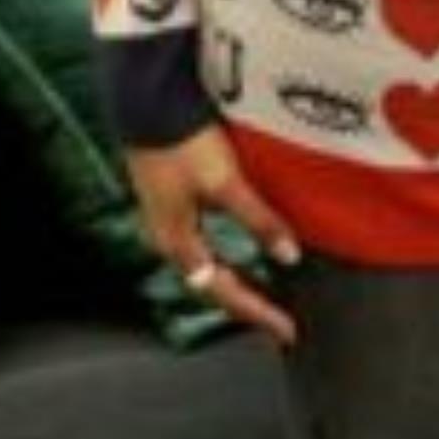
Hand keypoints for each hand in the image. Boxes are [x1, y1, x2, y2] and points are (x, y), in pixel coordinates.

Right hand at [127, 123, 302, 346]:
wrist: (148, 105)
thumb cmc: (183, 144)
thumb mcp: (225, 183)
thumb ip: (257, 219)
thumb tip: (290, 256)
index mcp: (177, 243)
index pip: (223, 292)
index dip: (258, 313)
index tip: (287, 333)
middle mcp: (168, 240)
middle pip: (213, 286)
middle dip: (247, 305)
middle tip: (279, 322)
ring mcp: (167, 221)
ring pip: (207, 266)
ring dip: (238, 282)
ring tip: (268, 295)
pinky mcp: (172, 203)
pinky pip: (204, 246)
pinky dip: (228, 256)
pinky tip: (243, 252)